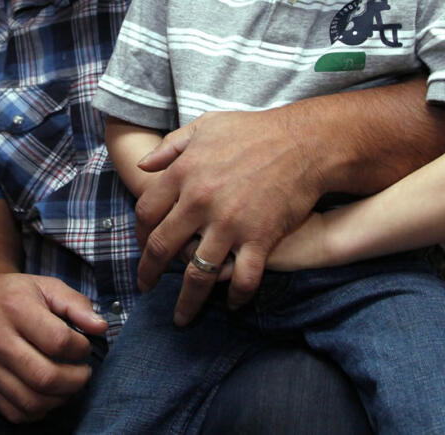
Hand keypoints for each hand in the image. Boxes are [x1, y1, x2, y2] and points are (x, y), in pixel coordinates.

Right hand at [0, 272, 106, 422]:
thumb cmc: (12, 294)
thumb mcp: (45, 286)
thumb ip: (76, 304)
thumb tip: (100, 327)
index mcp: (15, 308)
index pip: (58, 341)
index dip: (81, 348)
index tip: (84, 346)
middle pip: (45, 377)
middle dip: (76, 380)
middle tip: (83, 372)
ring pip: (31, 401)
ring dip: (60, 399)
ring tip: (68, 384)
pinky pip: (15, 413)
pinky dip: (39, 411)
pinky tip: (47, 394)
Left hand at [135, 109, 324, 324]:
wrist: (304, 142)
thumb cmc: (254, 131)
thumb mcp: (205, 126)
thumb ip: (171, 147)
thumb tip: (143, 165)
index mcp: (183, 173)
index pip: (146, 212)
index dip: (139, 233)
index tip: (142, 245)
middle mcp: (200, 202)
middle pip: (162, 247)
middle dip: (149, 273)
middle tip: (146, 287)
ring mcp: (229, 224)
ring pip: (197, 274)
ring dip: (187, 301)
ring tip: (182, 317)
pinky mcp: (260, 239)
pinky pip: (243, 279)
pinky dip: (236, 297)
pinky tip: (232, 304)